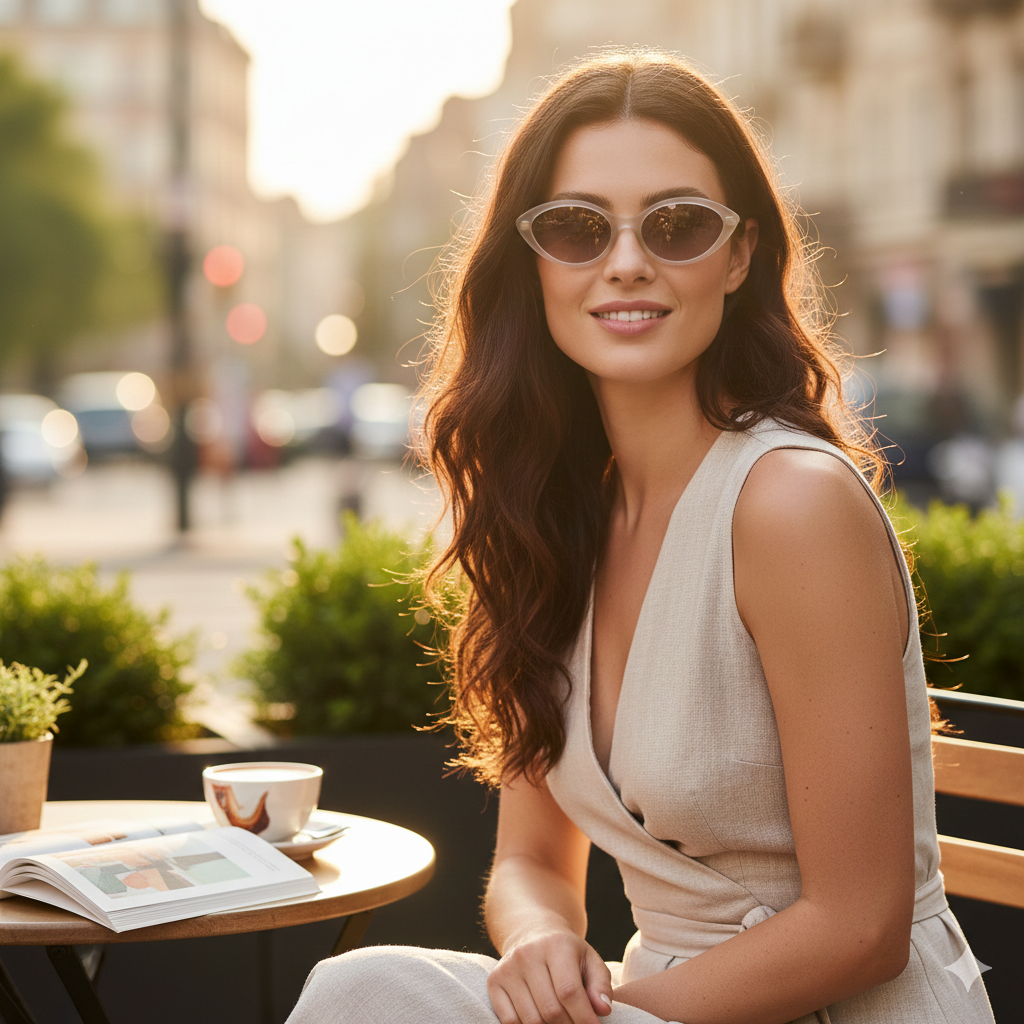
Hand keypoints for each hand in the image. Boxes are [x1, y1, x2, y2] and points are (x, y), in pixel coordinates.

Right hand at [487, 928, 612, 1023]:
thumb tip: (602, 1010)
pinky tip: (539, 1022)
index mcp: (556, 945)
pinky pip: (509, 1021)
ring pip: (531, 1020)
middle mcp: (528, 954)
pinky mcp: (494, 981)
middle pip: (550, 1010)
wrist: (532, 932)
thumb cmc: (567, 953)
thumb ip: (601, 985)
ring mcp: (508, 967)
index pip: (569, 992)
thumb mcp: (589, 960)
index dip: (584, 1018)